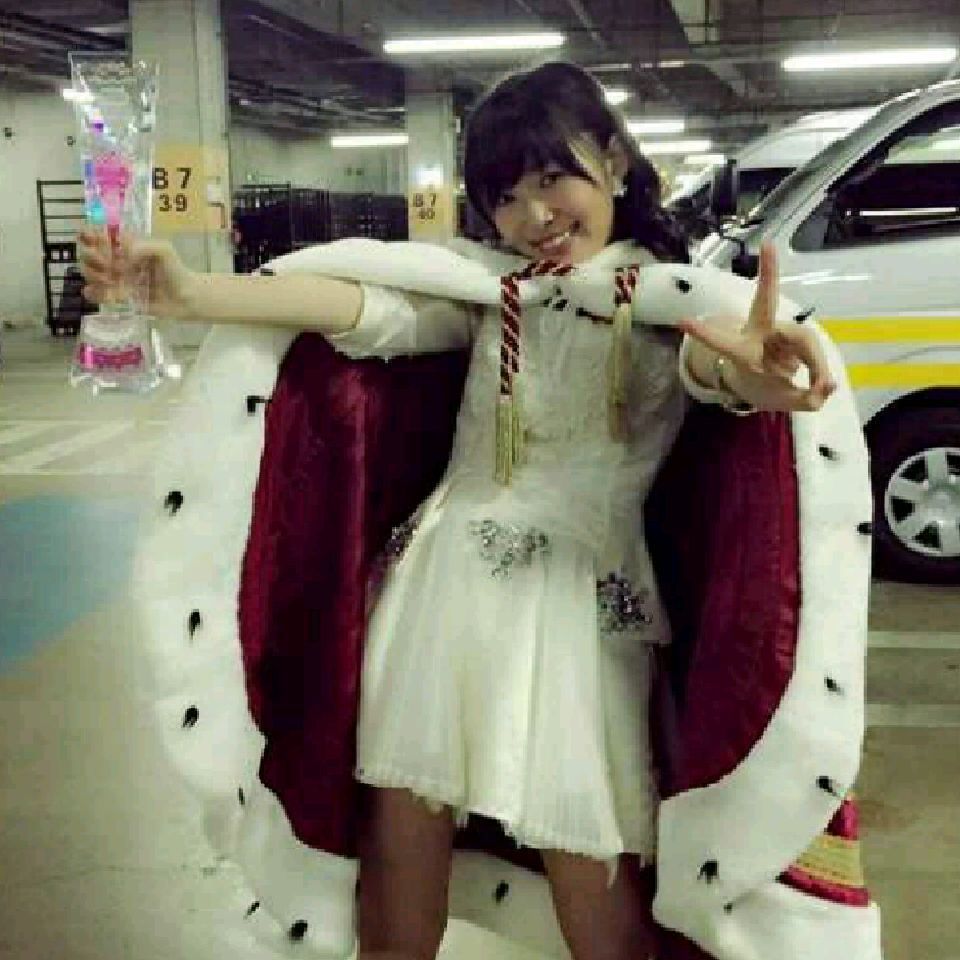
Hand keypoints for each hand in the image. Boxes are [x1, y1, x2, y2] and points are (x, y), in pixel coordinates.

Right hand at [78, 230, 194, 317]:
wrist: (185, 298)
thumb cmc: (176, 270)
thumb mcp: (164, 250)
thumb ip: (144, 247)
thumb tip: (123, 257)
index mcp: (126, 245)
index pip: (99, 234)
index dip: (89, 234)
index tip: (92, 240)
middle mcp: (117, 260)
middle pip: (89, 253)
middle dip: (91, 257)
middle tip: (107, 265)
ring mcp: (116, 278)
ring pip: (90, 273)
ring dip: (92, 274)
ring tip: (108, 280)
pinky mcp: (119, 296)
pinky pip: (98, 294)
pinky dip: (93, 293)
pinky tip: (97, 293)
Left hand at [680, 244, 836, 412]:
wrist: (763, 383)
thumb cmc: (763, 387)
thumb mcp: (780, 401)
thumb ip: (805, 399)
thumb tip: (830, 384)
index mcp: (742, 352)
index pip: (723, 343)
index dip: (705, 334)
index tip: (682, 321)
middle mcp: (757, 334)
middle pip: (765, 304)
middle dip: (768, 275)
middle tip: (768, 247)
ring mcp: (777, 330)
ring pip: (802, 338)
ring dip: (814, 365)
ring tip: (816, 388)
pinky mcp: (793, 333)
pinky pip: (812, 349)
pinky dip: (819, 369)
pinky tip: (823, 385)